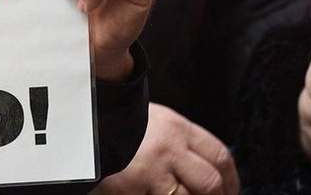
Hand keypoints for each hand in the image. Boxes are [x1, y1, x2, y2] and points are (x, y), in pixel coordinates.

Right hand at [93, 104, 239, 194]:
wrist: (78, 126)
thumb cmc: (116, 126)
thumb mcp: (151, 122)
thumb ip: (179, 141)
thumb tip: (209, 169)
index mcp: (176, 127)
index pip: (219, 155)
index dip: (232, 179)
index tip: (230, 190)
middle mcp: (169, 147)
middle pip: (212, 182)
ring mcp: (152, 169)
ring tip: (176, 193)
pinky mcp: (134, 188)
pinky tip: (154, 193)